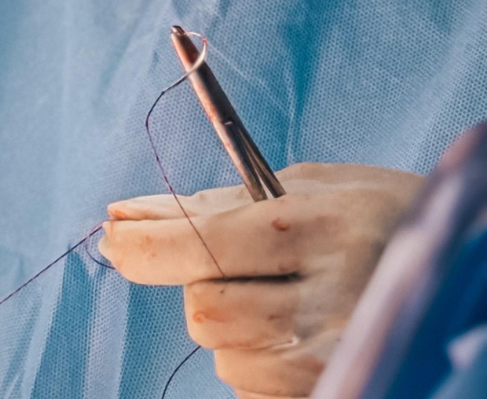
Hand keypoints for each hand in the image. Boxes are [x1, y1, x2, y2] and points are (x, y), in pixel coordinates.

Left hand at [98, 163, 422, 398]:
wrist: (457, 267)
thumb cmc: (372, 213)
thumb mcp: (303, 186)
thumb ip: (209, 204)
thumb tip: (121, 214)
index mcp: (316, 230)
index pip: (203, 243)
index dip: (145, 246)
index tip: (112, 236)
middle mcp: (328, 301)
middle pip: (205, 309)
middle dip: (203, 284)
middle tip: (246, 264)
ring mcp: (337, 360)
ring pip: (225, 353)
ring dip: (234, 324)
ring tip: (288, 297)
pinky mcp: (337, 392)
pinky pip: (252, 388)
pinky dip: (257, 360)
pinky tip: (299, 333)